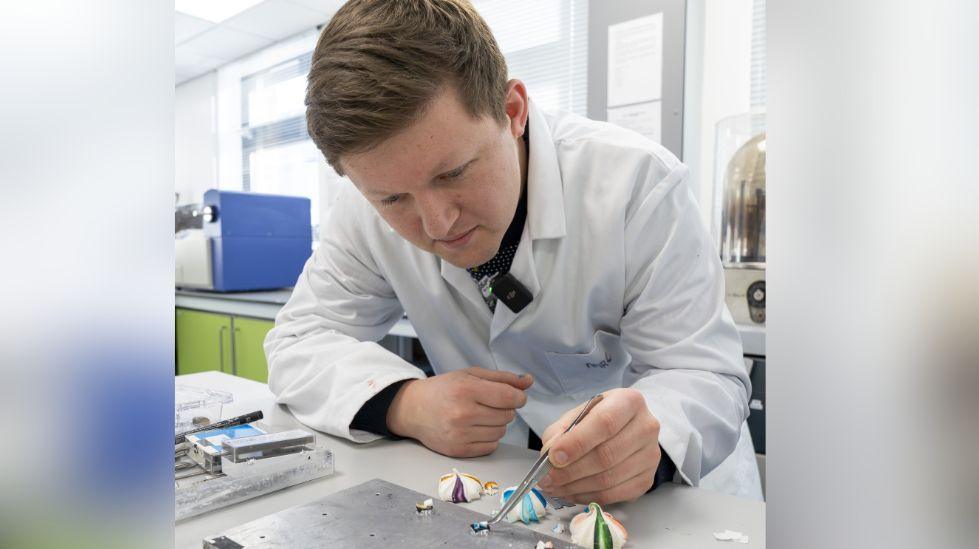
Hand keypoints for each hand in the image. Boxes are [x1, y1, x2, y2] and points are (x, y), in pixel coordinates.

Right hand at [386, 366, 532, 456]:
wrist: (413, 409)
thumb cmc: (443, 390)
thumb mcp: (470, 375)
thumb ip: (502, 378)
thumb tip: (529, 381)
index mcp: (466, 389)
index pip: (509, 397)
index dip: (518, 397)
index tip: (514, 396)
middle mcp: (463, 413)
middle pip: (508, 415)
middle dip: (504, 409)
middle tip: (487, 404)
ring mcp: (460, 434)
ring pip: (502, 431)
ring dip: (497, 424)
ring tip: (479, 415)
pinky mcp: (459, 450)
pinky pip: (492, 446)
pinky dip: (489, 437)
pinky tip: (474, 428)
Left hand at [537, 388, 660, 504]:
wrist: (629, 429)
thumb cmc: (600, 419)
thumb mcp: (580, 414)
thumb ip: (561, 431)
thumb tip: (550, 455)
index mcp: (629, 402)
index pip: (605, 423)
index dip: (577, 443)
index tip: (554, 457)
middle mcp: (646, 427)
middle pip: (606, 455)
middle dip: (571, 471)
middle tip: (547, 479)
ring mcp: (650, 456)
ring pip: (609, 479)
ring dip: (576, 487)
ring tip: (554, 487)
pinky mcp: (647, 479)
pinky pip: (614, 495)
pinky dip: (587, 496)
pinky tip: (571, 492)